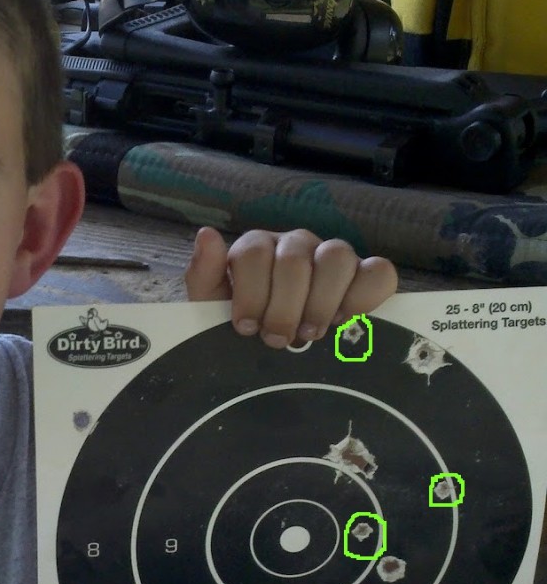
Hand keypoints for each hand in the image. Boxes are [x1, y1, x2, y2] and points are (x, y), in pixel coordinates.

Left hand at [184, 227, 397, 348]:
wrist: (270, 349)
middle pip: (294, 260)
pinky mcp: (365, 275)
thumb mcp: (212, 305)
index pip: (253, 253)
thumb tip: (207, 234)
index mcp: (256, 248)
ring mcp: (332, 256)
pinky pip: (379, 272)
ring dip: (321, 302)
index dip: (250, 294)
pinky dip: (365, 296)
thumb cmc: (243, 325)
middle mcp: (294, 244)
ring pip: (337, 257)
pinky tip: (347, 321)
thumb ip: (204, 273)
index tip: (246, 328)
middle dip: (283, 307)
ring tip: (310, 333)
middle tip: (277, 339)